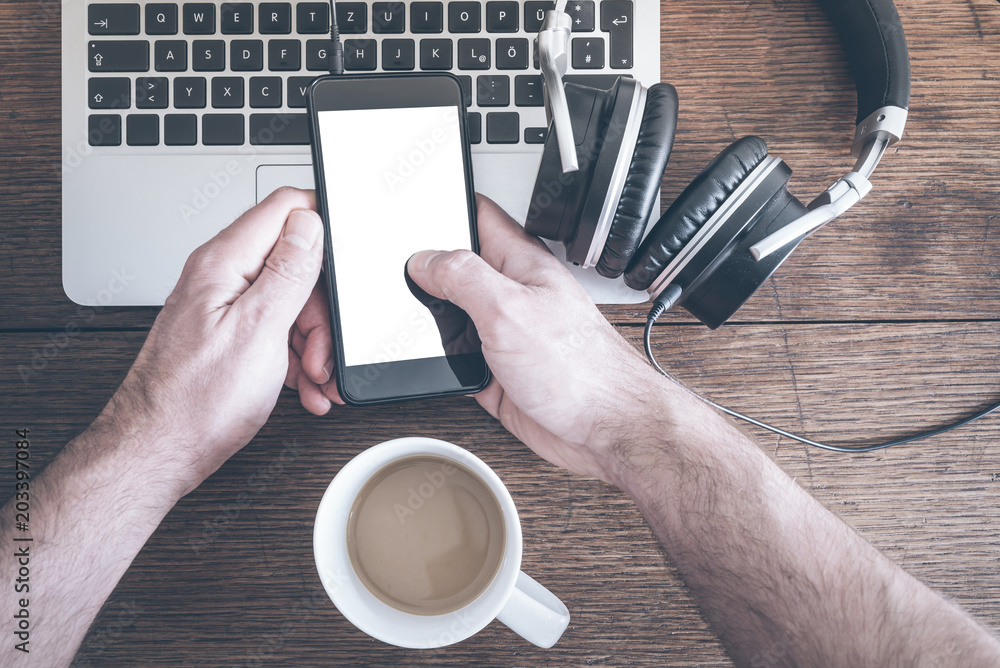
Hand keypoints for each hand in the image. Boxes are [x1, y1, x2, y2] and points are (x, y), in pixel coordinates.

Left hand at [113, 187, 325, 491]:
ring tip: (314, 378)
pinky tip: (303, 385)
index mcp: (225, 263)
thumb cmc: (196, 401)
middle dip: (321, 308)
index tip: (343, 270)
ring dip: (313, 341)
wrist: (160, 450)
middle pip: (295, 263)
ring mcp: (225, 306)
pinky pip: (276, 331)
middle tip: (321, 347)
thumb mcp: (259, 330)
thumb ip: (288, 271)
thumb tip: (310, 222)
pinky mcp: (229, 335)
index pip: (285, 208)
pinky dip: (296, 358)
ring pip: (290, 302)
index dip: (322, 228)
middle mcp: (221, 277)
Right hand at [405, 196, 668, 485]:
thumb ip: (463, 278)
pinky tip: (434, 360)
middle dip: (428, 268)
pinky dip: (444, 360)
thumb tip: (424, 260)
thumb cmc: (582, 371)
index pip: (479, 217)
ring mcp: (506, 334)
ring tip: (411, 316)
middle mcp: (513, 295)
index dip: (446, 206)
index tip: (415, 206)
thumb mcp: (509, 309)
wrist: (607, 430)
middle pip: (459, 267)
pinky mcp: (499, 372)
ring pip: (456, 314)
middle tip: (400, 270)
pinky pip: (460, 357)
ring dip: (435, 318)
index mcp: (521, 264)